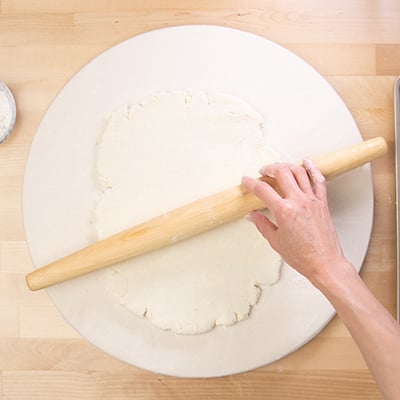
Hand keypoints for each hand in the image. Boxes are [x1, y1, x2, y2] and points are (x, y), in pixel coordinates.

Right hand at [241, 159, 344, 283]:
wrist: (325, 263)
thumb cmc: (303, 256)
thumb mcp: (275, 241)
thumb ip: (262, 224)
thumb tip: (252, 216)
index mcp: (284, 211)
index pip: (263, 189)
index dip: (251, 183)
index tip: (246, 181)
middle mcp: (298, 201)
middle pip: (282, 172)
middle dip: (269, 168)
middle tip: (263, 171)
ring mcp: (312, 200)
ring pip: (299, 171)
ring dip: (287, 165)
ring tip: (279, 167)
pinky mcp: (322, 202)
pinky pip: (318, 179)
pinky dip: (312, 168)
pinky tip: (306, 162)